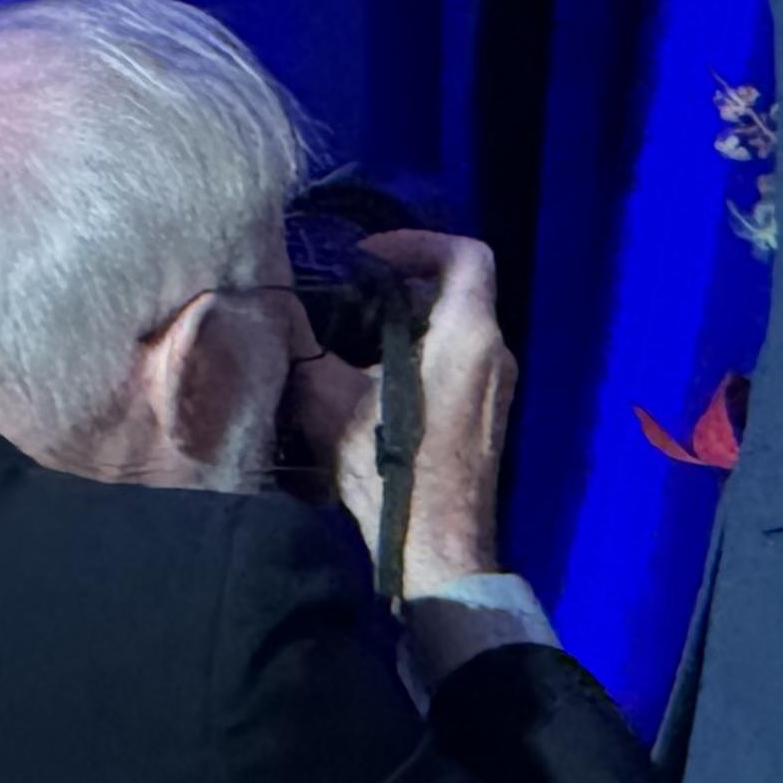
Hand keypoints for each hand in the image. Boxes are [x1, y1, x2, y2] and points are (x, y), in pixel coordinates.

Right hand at [284, 231, 520, 593]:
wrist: (434, 540)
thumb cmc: (389, 465)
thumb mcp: (330, 401)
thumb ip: (309, 353)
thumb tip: (285, 323)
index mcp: (470, 335)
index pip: (466, 255)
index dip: (417, 243)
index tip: (368, 258)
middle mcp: (496, 351)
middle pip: (458, 292)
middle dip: (401, 288)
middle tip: (348, 300)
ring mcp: (498, 385)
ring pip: (456, 330)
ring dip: (406, 326)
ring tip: (348, 343)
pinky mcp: (487, 414)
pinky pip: (458, 364)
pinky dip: (419, 356)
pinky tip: (369, 384)